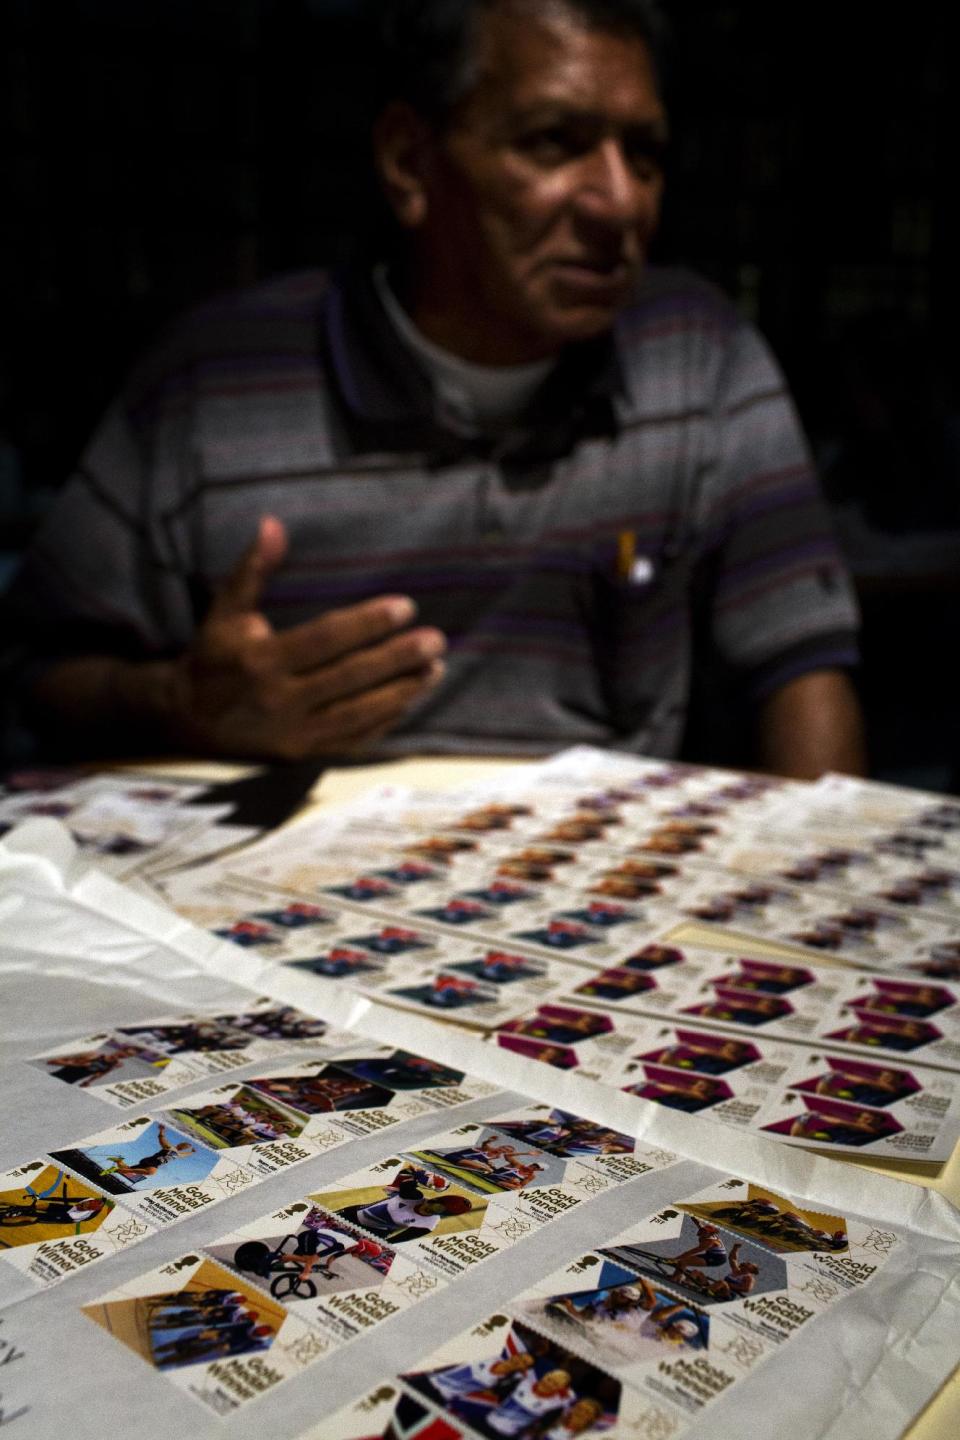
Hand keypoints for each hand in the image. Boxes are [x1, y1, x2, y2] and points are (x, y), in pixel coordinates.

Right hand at [170, 515, 445, 758]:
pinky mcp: (301, 756)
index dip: (368, 623)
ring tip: (436, 669)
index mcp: (261, 661)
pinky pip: (352, 740)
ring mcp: (293, 733)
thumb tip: (273, 523)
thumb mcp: (225, 611)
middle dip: (397, 658)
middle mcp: (279, 700)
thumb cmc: (213, 658)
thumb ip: (253, 570)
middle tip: (436, 640)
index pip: (326, 639)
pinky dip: (384, 722)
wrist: (186, 721)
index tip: (406, 606)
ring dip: (402, 692)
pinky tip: (411, 701)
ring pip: (358, 713)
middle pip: (350, 677)